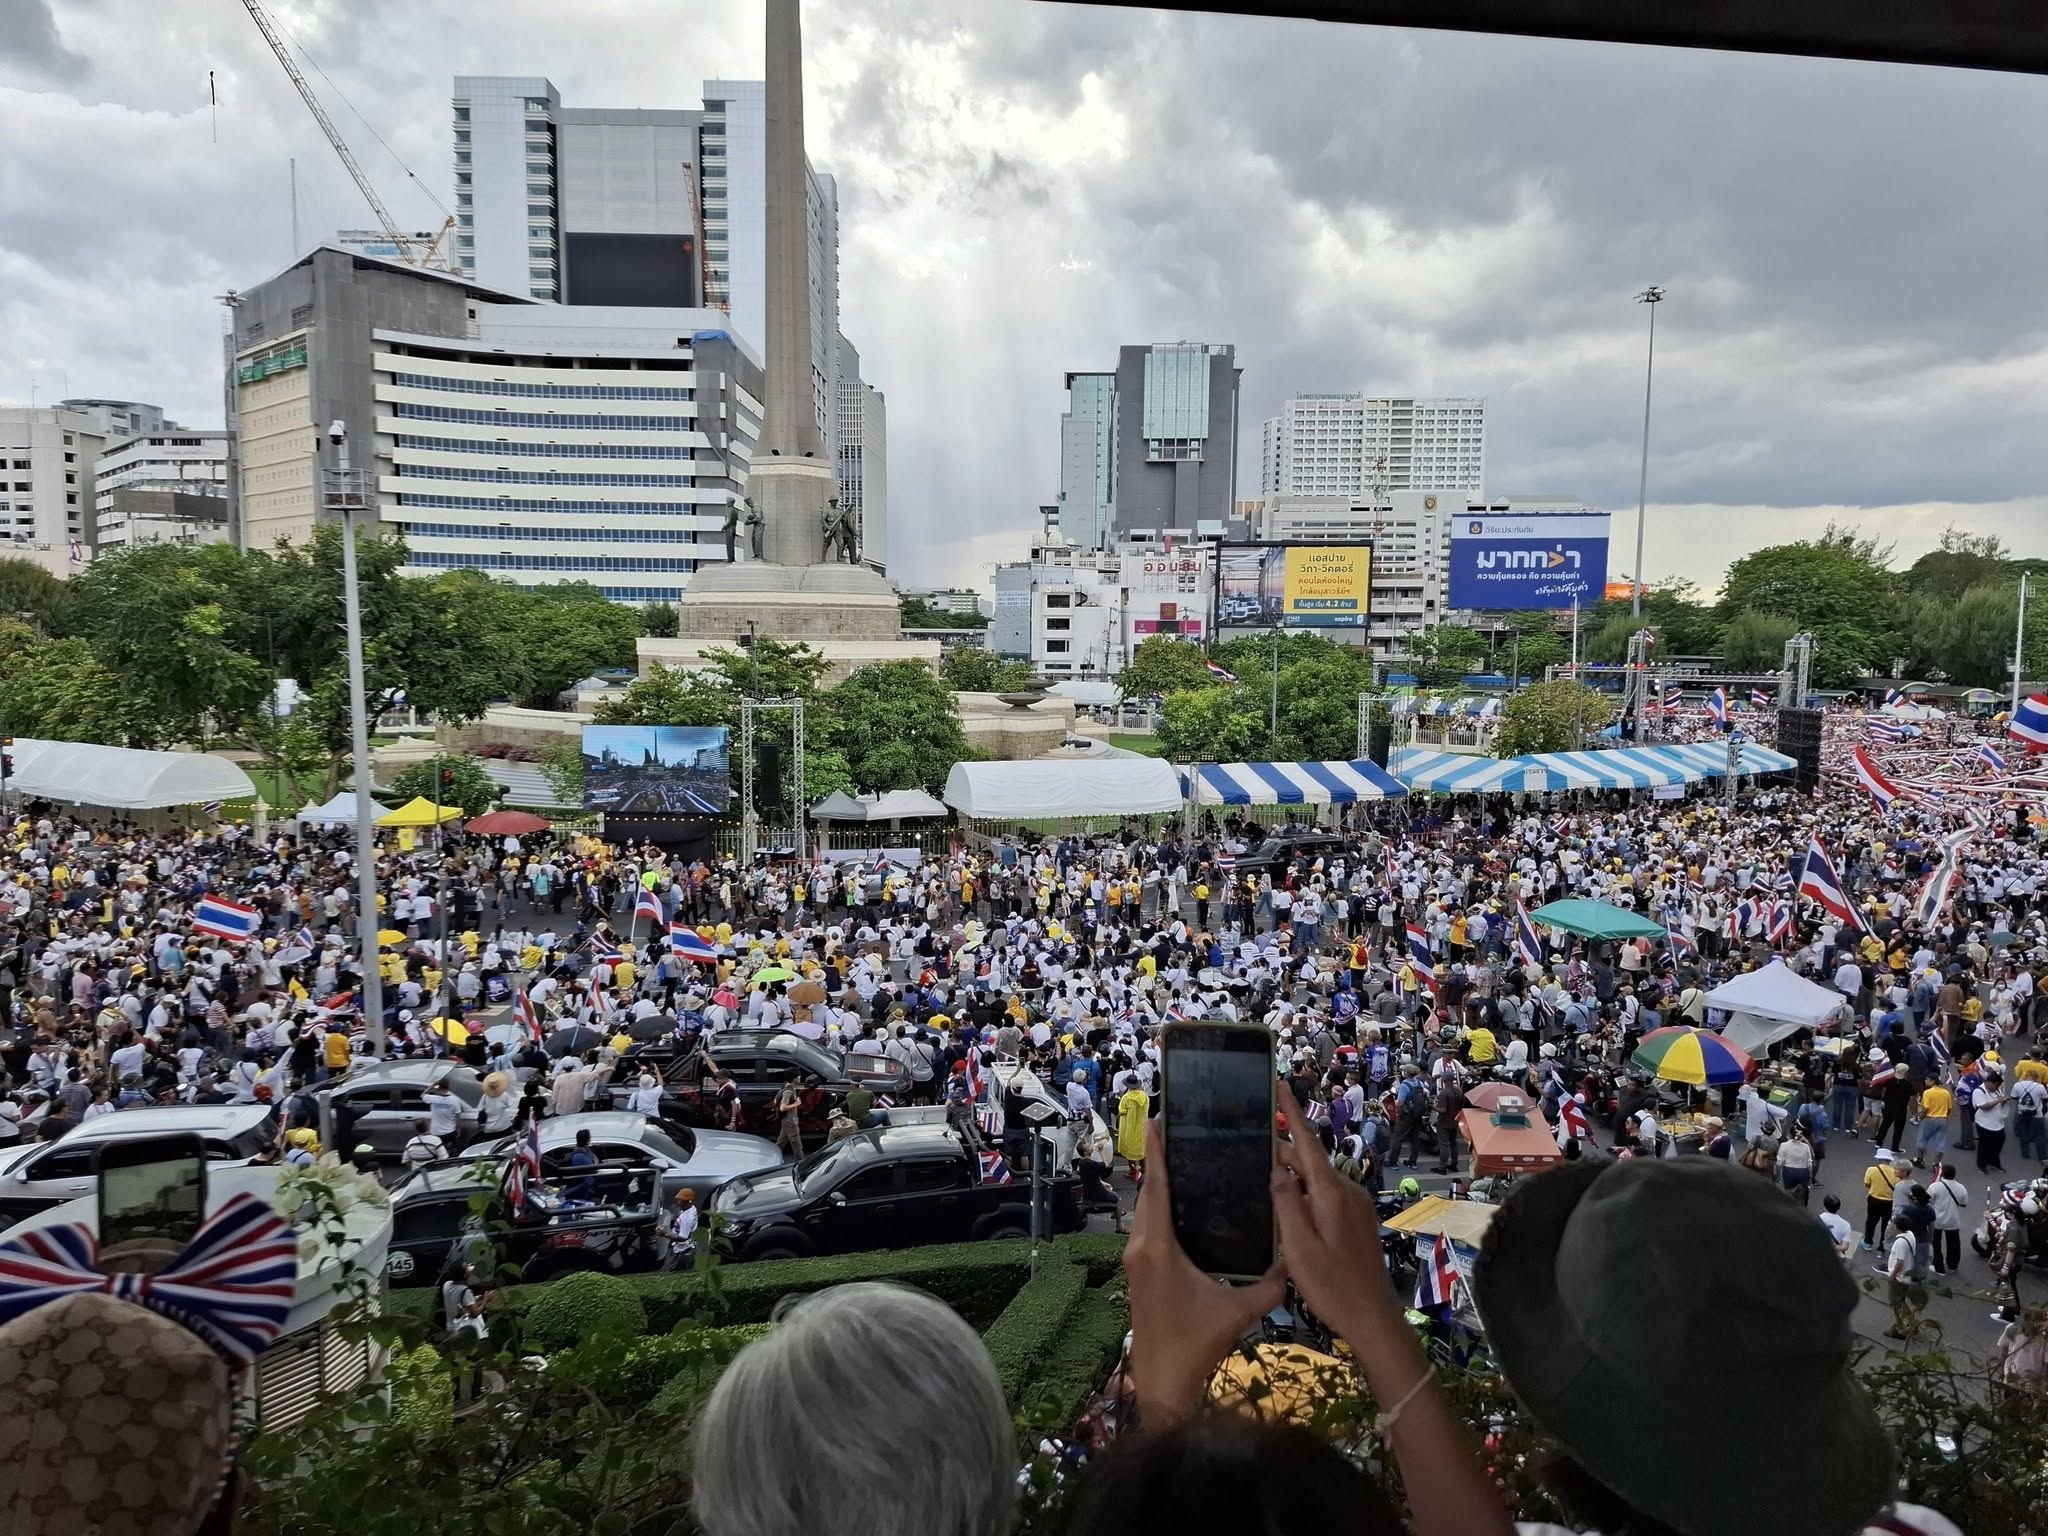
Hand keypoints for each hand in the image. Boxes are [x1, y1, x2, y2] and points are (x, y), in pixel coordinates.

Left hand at [1123, 1117, 1283, 1423]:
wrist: (1161, 1380)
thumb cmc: (1195, 1343)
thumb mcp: (1238, 1312)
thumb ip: (1270, 1285)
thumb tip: (1295, 1259)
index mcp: (1157, 1247)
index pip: (1155, 1187)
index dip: (1156, 1153)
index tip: (1157, 1120)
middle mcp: (1140, 1246)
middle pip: (1148, 1193)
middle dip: (1160, 1162)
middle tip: (1181, 1132)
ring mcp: (1135, 1259)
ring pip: (1146, 1211)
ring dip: (1159, 1186)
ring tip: (1183, 1161)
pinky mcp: (1138, 1271)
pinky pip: (1147, 1227)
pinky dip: (1160, 1208)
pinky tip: (1181, 1205)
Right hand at [1272, 1081, 1399, 1340]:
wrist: (1373, 1317)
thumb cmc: (1331, 1285)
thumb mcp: (1298, 1246)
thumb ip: (1285, 1203)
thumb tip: (1277, 1168)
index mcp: (1331, 1192)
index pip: (1307, 1141)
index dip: (1292, 1111)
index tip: (1279, 1082)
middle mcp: (1347, 1191)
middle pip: (1310, 1159)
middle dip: (1283, 1149)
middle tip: (1250, 1144)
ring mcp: (1356, 1206)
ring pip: (1317, 1179)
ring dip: (1292, 1175)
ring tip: (1262, 1176)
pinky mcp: (1357, 1221)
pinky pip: (1326, 1195)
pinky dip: (1305, 1192)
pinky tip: (1287, 1207)